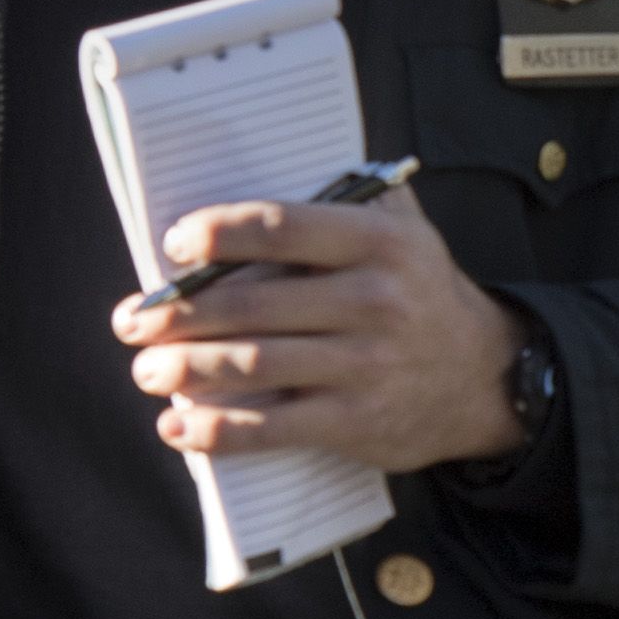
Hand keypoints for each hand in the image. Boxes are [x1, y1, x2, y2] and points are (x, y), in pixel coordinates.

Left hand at [117, 198, 524, 472]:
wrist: (485, 378)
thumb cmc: (421, 294)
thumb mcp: (407, 232)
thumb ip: (346, 203)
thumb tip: (254, 188)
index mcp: (380, 242)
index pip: (282, 228)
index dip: (217, 234)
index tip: (173, 248)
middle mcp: (377, 300)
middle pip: (253, 304)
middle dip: (178, 314)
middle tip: (133, 320)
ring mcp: (368, 364)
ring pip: (254, 365)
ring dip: (185, 368)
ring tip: (147, 368)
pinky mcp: (360, 422)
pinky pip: (274, 427)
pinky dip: (218, 430)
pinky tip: (180, 425)